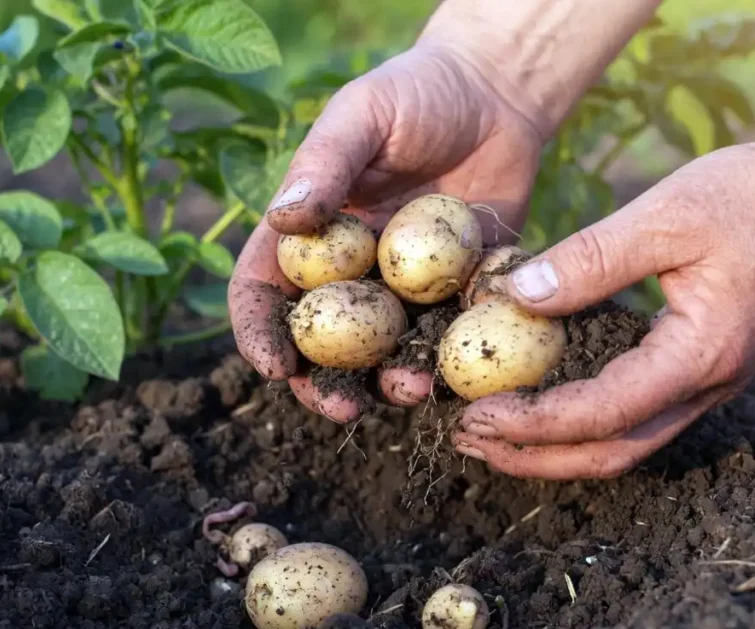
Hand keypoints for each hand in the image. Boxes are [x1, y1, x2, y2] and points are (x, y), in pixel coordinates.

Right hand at [228, 42, 544, 421]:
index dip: (258, 332)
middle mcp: (346, 271)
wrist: (496, 97)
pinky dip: (448, 362)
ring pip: (382, 354)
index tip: (273, 365)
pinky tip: (459, 371)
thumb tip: (283, 218)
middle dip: (322, 383)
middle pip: (318, 342)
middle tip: (342, 409)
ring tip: (410, 390)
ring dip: (388, 383)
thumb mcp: (363, 113)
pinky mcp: (453, 294)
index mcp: (307, 235)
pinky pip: (446, 338)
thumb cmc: (417, 93)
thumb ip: (326, 162)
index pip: (262, 290)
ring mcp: (400, 289)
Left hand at [452, 120, 754, 478]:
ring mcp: (709, 384)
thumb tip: (514, 296)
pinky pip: (635, 418)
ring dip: (554, 449)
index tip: (475, 413)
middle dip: (534, 456)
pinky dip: (581, 425)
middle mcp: (708, 385)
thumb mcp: (665, 215)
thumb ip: (589, 259)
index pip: (604, 413)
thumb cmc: (754, 196)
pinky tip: (539, 406)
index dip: (534, 422)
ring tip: (491, 436)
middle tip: (468, 439)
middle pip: (611, 454)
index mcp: (702, 353)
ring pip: (623, 445)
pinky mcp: (700, 369)